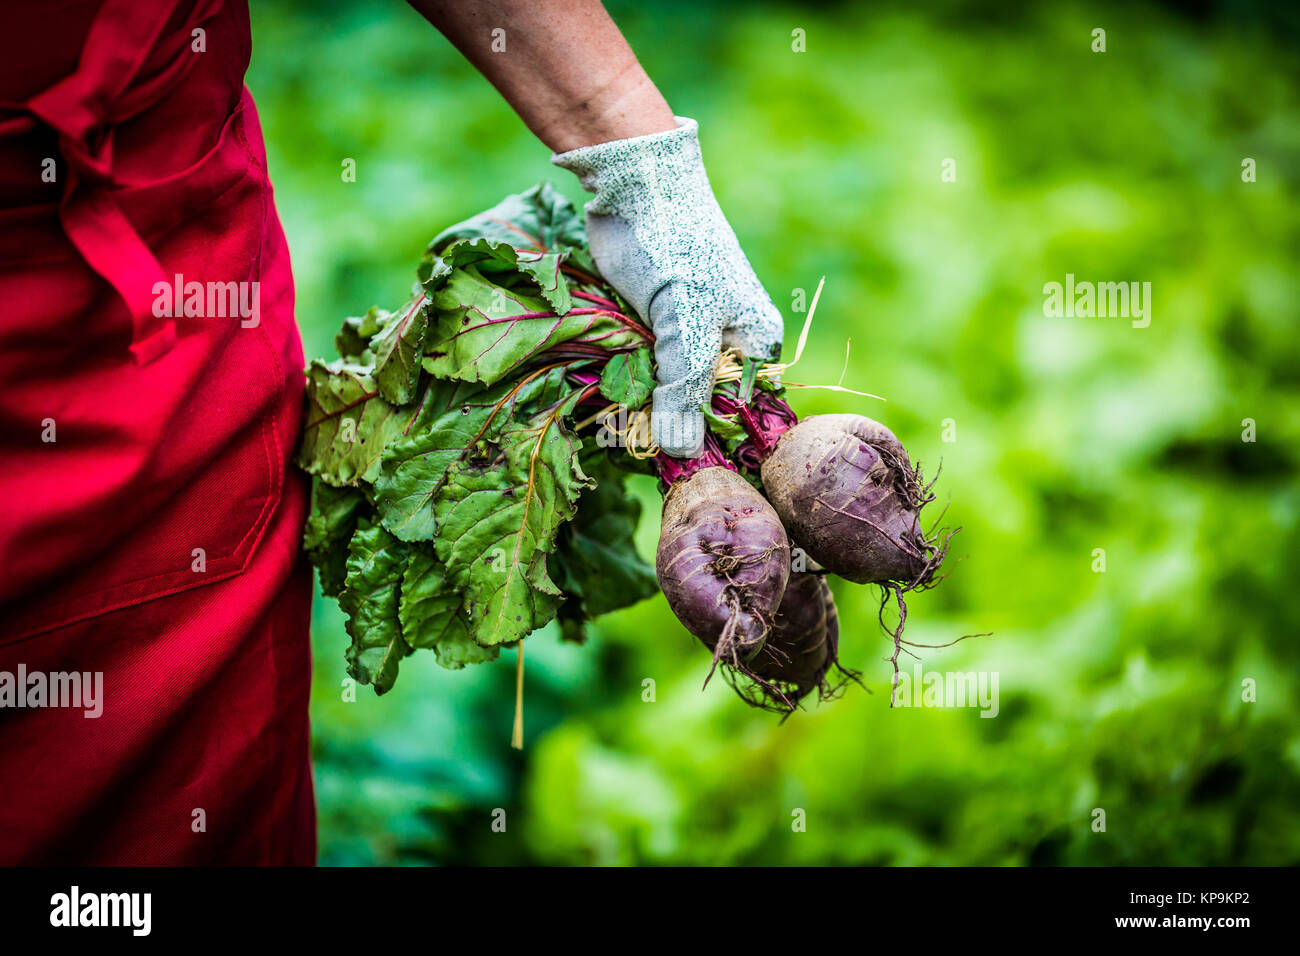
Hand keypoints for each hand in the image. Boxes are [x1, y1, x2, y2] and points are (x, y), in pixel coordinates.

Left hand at [553, 118, 782, 456]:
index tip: (673, 461)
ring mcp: (684, 333)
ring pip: (665, 389)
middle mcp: (724, 341)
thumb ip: (684, 389)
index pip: (740, 411)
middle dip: (669, 424)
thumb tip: (683, 453)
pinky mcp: (649, 325)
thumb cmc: (673, 247)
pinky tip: (605, 399)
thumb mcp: (683, 325)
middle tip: (633, 444)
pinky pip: (640, 367)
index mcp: (754, 341)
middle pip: (700, 404)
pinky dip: (623, 380)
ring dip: (640, 406)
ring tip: (614, 427)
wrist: (634, 184)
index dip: (710, 439)